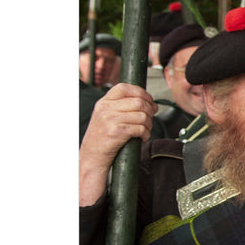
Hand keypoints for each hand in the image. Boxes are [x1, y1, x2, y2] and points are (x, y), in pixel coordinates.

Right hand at [79, 83, 157, 205]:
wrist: (92, 156)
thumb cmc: (104, 137)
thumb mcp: (108, 116)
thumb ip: (125, 107)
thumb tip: (153, 104)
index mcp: (104, 102)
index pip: (125, 87)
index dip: (141, 92)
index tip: (149, 101)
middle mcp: (106, 108)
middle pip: (139, 102)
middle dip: (150, 111)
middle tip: (149, 119)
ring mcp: (110, 119)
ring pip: (142, 115)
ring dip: (149, 124)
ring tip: (145, 130)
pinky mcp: (116, 132)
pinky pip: (140, 128)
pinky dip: (146, 134)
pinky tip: (142, 137)